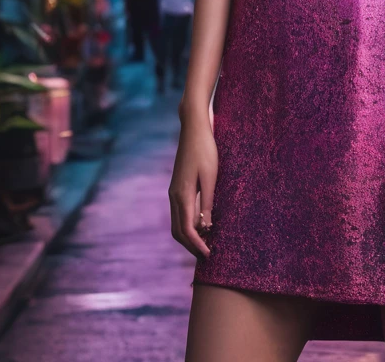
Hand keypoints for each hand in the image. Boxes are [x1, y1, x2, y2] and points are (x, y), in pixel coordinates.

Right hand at [169, 113, 217, 259]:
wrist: (193, 128)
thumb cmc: (205, 150)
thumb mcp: (211, 176)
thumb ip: (207, 202)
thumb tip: (206, 227)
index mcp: (182, 195)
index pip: (187, 230)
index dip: (197, 245)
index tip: (209, 256)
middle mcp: (174, 196)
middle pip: (178, 231)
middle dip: (191, 246)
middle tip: (208, 255)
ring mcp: (174, 191)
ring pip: (177, 223)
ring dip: (189, 237)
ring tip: (206, 243)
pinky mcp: (177, 186)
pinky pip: (180, 213)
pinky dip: (188, 224)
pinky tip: (201, 224)